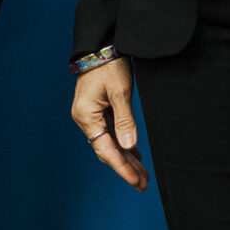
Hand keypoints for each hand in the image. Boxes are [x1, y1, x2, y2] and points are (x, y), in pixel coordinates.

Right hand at [71, 57, 146, 190]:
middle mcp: (85, 118)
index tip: (137, 182)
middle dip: (126, 168)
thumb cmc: (108, 65)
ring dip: (126, 158)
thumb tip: (129, 146)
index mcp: (86, 116)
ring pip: (109, 143)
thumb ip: (125, 120)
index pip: (106, 150)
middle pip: (107, 150)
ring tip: (143, 174)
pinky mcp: (97, 110)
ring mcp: (90, 115)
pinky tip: (135, 154)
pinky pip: (110, 133)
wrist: (99, 45)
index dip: (122, 168)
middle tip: (144, 184)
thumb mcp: (120, 92)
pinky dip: (123, 144)